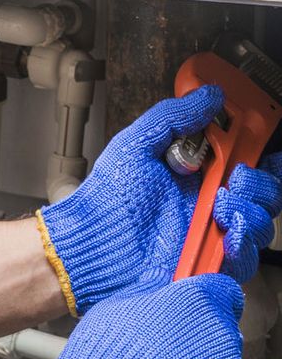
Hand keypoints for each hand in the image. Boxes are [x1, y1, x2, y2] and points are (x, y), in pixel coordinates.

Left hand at [37, 85, 281, 314]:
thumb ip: (174, 116)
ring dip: (253, 211)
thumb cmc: (107, 198)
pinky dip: (243, 246)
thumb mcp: (138, 144)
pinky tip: (226, 234)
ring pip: (262, 224)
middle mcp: (210, 202)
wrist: (94, 243)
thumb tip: (208, 95)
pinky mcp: (207, 264)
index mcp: (199, 171)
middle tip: (238, 177)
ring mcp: (211, 234)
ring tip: (223, 206)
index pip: (248, 157)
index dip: (263, 147)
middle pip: (266, 191)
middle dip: (262, 181)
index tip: (263, 136)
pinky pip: (245, 259)